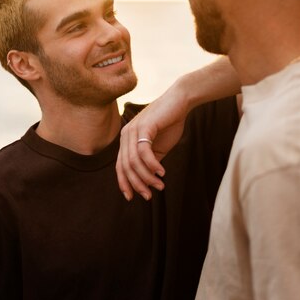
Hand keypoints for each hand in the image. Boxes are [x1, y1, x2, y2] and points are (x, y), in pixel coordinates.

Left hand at [116, 81, 188, 200]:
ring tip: (159, 185)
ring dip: (147, 177)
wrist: (179, 102)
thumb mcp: (158, 147)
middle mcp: (125, 135)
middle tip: (149, 195)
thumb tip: (147, 181)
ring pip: (134, 162)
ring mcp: (133, 130)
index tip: (133, 197)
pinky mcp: (144, 127)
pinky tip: (162, 172)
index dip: (125, 183)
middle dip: (137, 184)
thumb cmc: (169, 123)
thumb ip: (150, 162)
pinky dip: (152, 165)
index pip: (120, 166)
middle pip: (126, 167)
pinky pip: (144, 152)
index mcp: (126, 140)